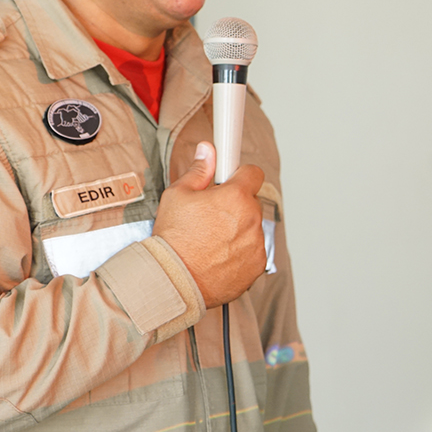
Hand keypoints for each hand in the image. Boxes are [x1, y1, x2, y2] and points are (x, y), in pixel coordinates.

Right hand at [153, 141, 266, 307]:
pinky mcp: (257, 265)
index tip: (231, 181)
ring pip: (252, 227)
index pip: (253, 173)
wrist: (175, 280)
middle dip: (235, 206)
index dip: (239, 175)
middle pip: (251, 202)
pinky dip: (241, 252)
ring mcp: (256, 244)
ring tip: (211, 239)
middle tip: (211, 216)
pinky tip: (218, 255)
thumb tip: (208, 151)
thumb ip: (199, 171)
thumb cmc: (174, 240)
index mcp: (236, 197)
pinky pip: (253, 251)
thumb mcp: (177, 195)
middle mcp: (251, 219)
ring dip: (239, 229)